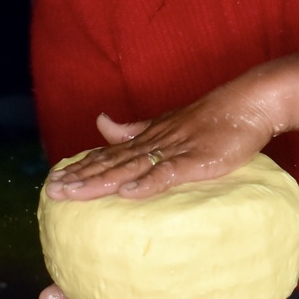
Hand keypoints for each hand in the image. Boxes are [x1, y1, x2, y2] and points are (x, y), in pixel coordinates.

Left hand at [44, 81, 275, 201]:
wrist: (247, 105)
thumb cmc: (211, 119)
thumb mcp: (166, 122)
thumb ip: (132, 128)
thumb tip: (101, 122)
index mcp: (146, 138)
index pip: (106, 156)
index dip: (79, 169)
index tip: (53, 181)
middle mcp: (152, 143)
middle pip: (109, 164)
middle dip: (78, 179)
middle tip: (51, 192)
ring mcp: (173, 152)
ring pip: (128, 169)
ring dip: (99, 182)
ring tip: (73, 194)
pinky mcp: (194, 162)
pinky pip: (167, 173)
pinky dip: (146, 183)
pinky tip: (127, 193)